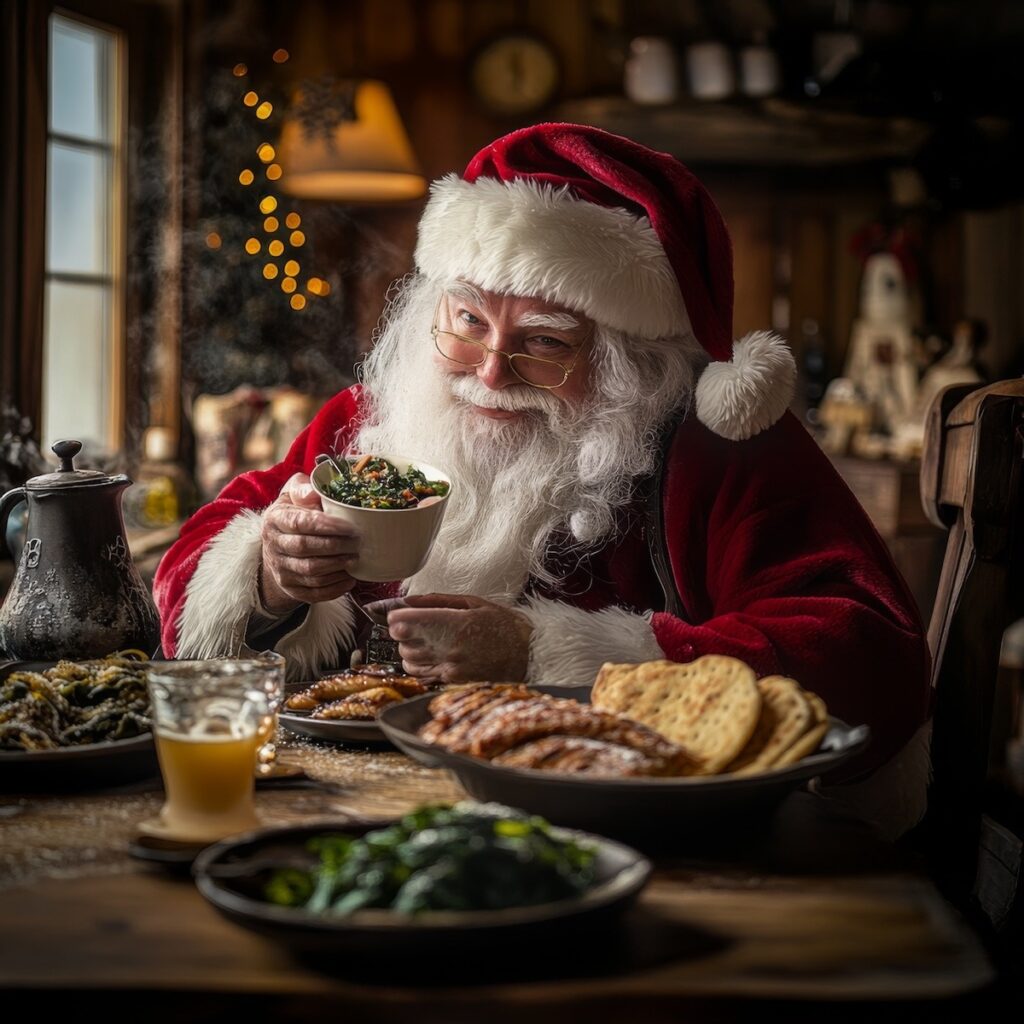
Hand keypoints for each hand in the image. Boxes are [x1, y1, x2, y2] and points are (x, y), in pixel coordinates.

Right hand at [259, 473, 359, 614]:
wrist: (278, 546)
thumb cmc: (293, 514)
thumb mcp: (293, 495)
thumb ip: (303, 489)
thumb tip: (314, 493)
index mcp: (274, 520)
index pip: (299, 523)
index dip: (326, 526)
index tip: (349, 526)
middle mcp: (273, 546)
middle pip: (305, 549)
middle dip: (335, 546)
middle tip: (357, 543)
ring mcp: (280, 570)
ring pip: (310, 572)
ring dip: (337, 566)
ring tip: (355, 558)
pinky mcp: (290, 588)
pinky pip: (313, 593)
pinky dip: (334, 588)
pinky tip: (349, 578)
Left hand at [383, 594, 532, 682]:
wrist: (531, 657)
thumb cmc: (505, 627)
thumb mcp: (475, 603)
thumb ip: (437, 600)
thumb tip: (408, 600)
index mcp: (455, 625)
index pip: (404, 623)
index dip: (397, 616)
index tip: (399, 614)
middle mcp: (449, 650)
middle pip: (403, 643)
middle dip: (404, 633)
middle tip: (417, 626)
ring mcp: (450, 671)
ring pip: (409, 663)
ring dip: (411, 651)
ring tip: (428, 642)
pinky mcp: (453, 685)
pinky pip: (423, 677)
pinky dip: (422, 666)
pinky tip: (435, 657)